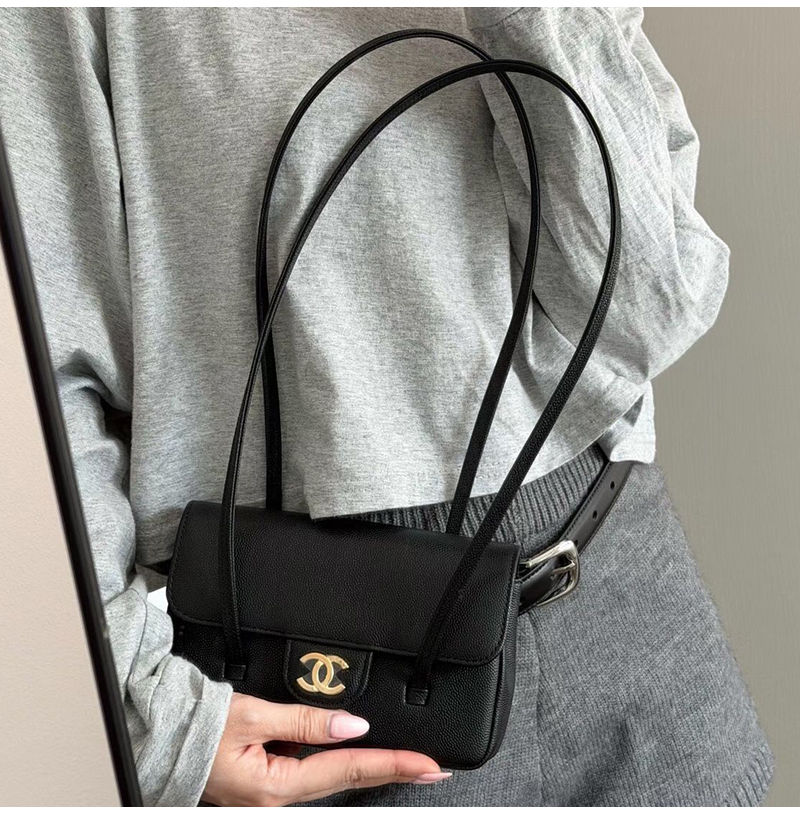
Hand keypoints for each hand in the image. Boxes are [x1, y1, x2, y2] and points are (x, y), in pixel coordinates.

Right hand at [202, 692, 450, 805]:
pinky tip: (356, 749)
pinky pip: (314, 770)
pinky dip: (340, 760)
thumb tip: (352, 725)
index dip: (392, 765)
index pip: (349, 771)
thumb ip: (306, 722)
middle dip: (391, 771)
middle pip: (348, 780)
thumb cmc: (200, 728)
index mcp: (277, 788)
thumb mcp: (254, 716)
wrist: (168, 736)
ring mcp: (277, 795)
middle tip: (431, 768)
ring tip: (406, 761)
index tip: (426, 765)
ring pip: (333, 777)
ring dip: (369, 767)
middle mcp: (280, 800)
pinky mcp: (273, 784)